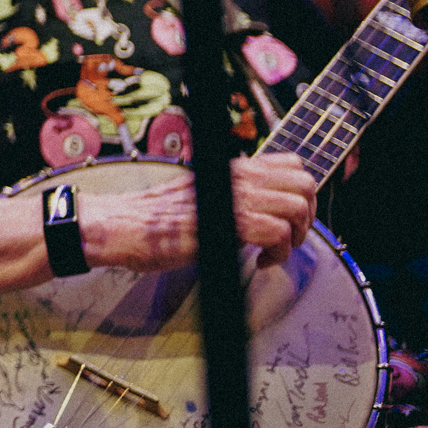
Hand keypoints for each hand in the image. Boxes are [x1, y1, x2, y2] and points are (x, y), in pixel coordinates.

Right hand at [84, 152, 317, 272]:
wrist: (121, 226)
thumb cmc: (154, 219)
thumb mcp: (200, 194)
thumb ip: (232, 195)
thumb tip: (263, 208)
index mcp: (232, 168)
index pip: (292, 164)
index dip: (301, 194)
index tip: (287, 220)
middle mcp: (236, 177)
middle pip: (305, 183)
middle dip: (306, 216)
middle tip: (287, 238)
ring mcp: (232, 199)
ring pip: (297, 207)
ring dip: (295, 237)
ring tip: (273, 252)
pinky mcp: (226, 224)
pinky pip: (277, 233)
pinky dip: (278, 253)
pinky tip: (260, 263)